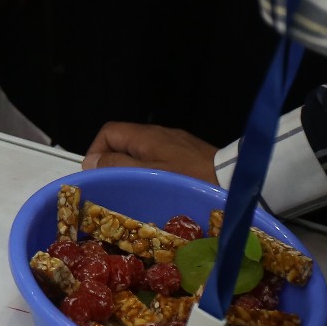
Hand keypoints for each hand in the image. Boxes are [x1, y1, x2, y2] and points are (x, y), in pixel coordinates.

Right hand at [82, 122, 219, 183]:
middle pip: (124, 142)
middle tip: (114, 188)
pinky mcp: (189, 155)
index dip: (95, 151)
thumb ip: (118, 165)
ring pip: (142, 152)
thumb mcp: (148, 175)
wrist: (233, 182)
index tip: (97, 175)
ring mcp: (176, 144)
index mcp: (146, 136)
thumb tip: (93, 162)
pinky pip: (160, 160)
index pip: (108, 132)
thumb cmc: (188, 180)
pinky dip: (152, 172)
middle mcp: (159, 135)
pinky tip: (158, 191)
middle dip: (113, 163)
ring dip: (133, 170)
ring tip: (134, 193)